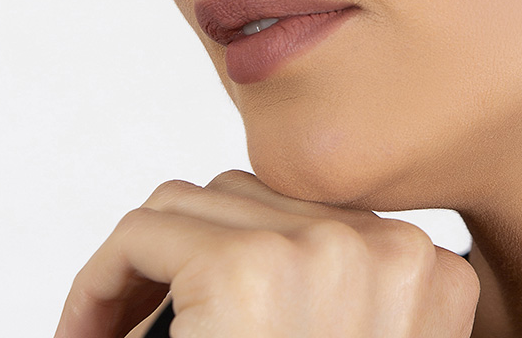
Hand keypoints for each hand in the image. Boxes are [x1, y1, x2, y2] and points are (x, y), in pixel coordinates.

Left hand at [53, 169, 479, 337]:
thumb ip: (358, 297)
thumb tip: (308, 253)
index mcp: (432, 274)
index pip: (321, 216)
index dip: (247, 252)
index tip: (203, 305)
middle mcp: (388, 248)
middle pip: (257, 195)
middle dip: (194, 249)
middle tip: (150, 320)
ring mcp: (322, 252)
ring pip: (197, 200)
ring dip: (151, 261)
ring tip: (118, 328)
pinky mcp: (242, 269)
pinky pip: (145, 230)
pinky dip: (103, 278)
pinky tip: (89, 330)